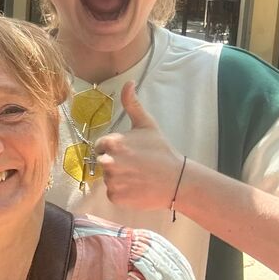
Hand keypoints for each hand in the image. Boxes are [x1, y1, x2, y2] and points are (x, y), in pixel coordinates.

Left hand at [93, 81, 184, 210]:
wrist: (178, 180)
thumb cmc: (161, 150)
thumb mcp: (146, 124)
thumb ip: (131, 103)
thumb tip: (128, 82)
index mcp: (111, 143)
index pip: (100, 146)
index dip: (113, 148)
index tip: (129, 152)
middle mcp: (107, 162)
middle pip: (102, 162)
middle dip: (114, 163)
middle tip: (135, 165)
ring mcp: (111, 181)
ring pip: (107, 179)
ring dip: (119, 178)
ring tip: (137, 175)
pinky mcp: (116, 197)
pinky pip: (113, 193)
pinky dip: (122, 192)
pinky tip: (137, 187)